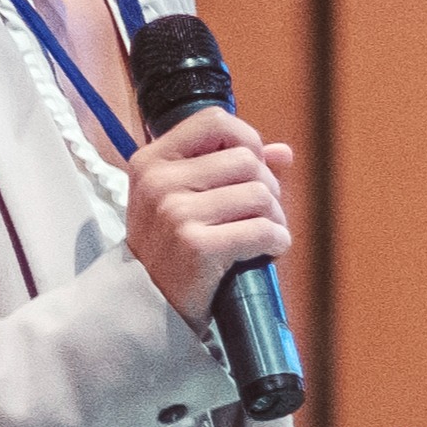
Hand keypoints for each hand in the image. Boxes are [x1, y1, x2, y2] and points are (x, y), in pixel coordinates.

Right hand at [125, 106, 293, 322]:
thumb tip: (282, 152)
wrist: (144, 306)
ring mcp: (176, 214)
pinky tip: (267, 251)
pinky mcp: (197, 247)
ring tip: (264, 234)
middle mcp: (160, 181)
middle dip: (267, 186)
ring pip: (259, 193)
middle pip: (246, 158)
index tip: (253, 165)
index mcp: (151, 161)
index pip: (214, 121)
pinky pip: (261, 230)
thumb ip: (228, 169)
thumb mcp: (181, 199)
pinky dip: (276, 241)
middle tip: (260, 213)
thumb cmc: (168, 249)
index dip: (246, 138)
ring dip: (274, 217)